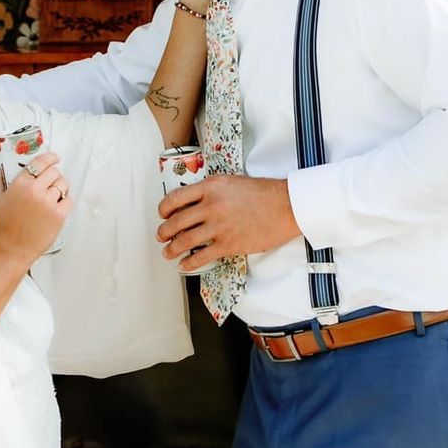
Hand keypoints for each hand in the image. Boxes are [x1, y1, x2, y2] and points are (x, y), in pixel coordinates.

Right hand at [0, 151, 70, 260]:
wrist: (13, 248)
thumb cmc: (4, 226)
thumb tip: (2, 168)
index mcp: (21, 184)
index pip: (40, 161)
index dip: (50, 157)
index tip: (54, 158)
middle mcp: (35, 191)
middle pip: (55, 172)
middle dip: (54, 176)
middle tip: (51, 183)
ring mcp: (48, 203)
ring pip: (64, 184)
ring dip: (60, 188)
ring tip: (53, 197)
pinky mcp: (59, 215)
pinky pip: (69, 200)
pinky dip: (65, 202)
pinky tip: (55, 208)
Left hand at [156, 175, 300, 266]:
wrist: (286, 206)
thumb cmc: (264, 193)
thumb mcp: (232, 182)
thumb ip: (212, 191)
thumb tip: (196, 203)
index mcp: (210, 187)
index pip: (175, 198)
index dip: (163, 209)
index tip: (162, 215)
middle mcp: (210, 205)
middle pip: (175, 221)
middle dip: (163, 232)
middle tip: (161, 236)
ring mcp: (218, 226)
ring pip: (184, 240)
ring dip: (172, 249)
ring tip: (168, 252)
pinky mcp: (228, 244)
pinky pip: (200, 256)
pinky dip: (188, 263)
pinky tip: (184, 265)